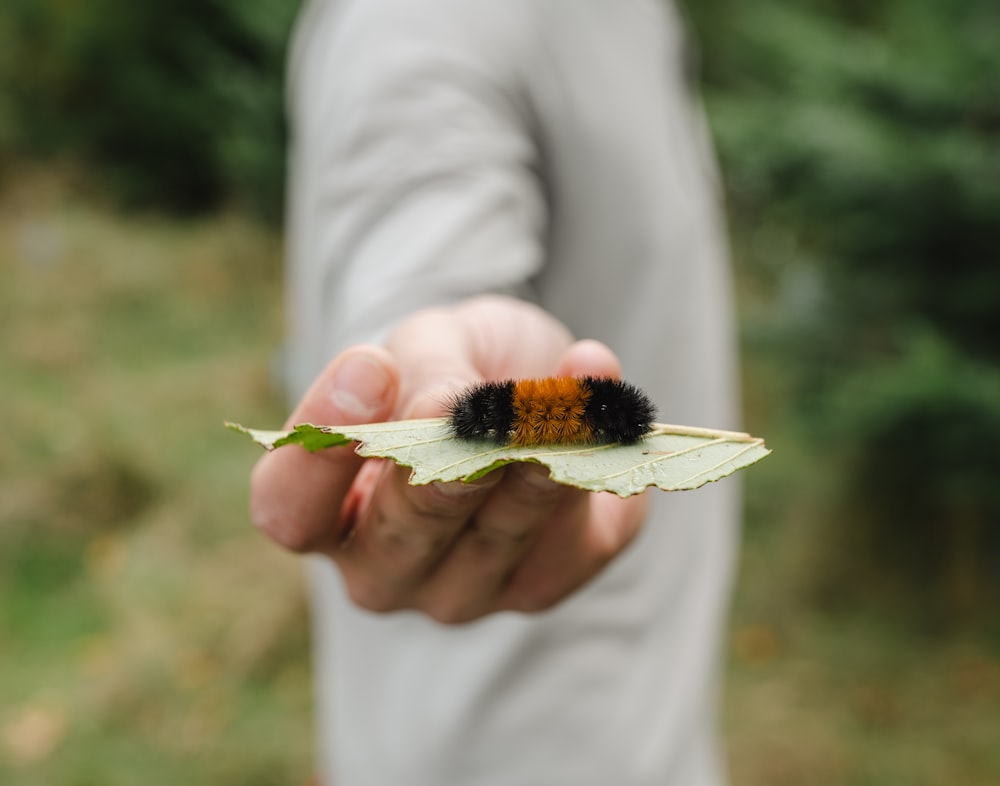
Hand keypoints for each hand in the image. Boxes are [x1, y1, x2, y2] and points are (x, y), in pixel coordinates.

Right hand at [250, 295, 648, 623]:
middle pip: (398, 534)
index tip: (371, 367)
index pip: (290, 507)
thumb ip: (428, 371)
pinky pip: (565, 543)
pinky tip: (605, 415)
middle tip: (479, 412)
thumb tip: (448, 410)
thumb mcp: (432, 343)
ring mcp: (460, 590)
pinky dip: (591, 472)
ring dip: (534, 464)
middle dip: (442, 468)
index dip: (322, 448)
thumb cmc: (453, 369)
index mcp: (325, 508)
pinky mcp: (539, 584)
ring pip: (493, 537)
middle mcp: (382, 566)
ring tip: (566, 402)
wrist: (530, 386)